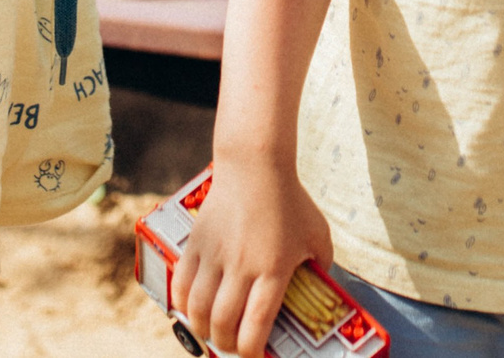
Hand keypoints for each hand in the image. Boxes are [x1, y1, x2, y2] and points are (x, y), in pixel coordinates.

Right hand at [172, 158, 333, 357]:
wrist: (255, 165)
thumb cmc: (290, 200)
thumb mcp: (318, 234)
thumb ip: (321, 266)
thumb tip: (321, 290)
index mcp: (273, 269)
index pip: (256, 326)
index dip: (252, 353)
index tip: (256, 357)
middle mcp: (241, 266)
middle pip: (223, 325)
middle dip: (225, 346)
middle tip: (232, 347)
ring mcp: (215, 255)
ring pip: (198, 309)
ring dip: (202, 329)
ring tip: (212, 332)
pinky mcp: (196, 243)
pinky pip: (182, 285)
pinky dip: (184, 305)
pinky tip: (192, 309)